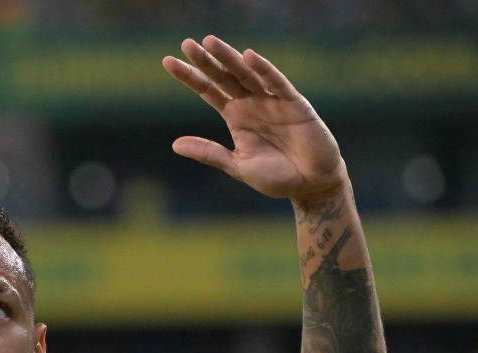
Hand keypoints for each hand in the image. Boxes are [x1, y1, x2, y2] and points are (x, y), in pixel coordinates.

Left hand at [162, 37, 345, 201]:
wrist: (310, 185)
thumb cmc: (275, 176)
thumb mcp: (236, 165)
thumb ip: (209, 152)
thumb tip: (175, 145)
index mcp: (235, 116)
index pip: (208, 90)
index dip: (190, 76)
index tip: (168, 62)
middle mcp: (251, 103)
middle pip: (224, 76)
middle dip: (206, 60)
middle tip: (187, 44)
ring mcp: (272, 101)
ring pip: (247, 74)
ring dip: (230, 58)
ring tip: (210, 43)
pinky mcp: (295, 104)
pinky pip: (277, 84)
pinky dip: (264, 70)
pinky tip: (249, 57)